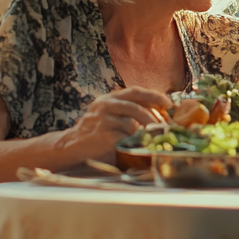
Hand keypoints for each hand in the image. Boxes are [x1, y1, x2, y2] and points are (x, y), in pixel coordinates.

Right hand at [56, 87, 170, 162]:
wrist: (70, 147)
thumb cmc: (94, 132)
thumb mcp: (108, 115)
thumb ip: (127, 111)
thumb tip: (159, 115)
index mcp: (108, 98)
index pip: (135, 91)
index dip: (154, 96)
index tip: (168, 104)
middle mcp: (105, 106)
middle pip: (136, 107)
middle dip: (154, 117)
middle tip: (165, 126)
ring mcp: (103, 121)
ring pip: (133, 124)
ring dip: (145, 132)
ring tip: (151, 138)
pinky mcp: (104, 137)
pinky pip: (126, 139)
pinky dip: (136, 143)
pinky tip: (138, 146)